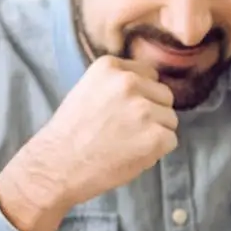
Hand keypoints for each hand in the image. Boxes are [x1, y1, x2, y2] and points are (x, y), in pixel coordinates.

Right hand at [0, 56, 177, 230]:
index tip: (124, 111)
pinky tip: (133, 154)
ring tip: (127, 143)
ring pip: (170, 120)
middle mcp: (129, 82)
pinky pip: (171, 141)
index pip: (150, 75)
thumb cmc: (72, 133)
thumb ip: (118, 85)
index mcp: (110, 66)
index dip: (142, 96)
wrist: (59, 164)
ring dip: (156, 133)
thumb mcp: (89, 90)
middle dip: (153, 114)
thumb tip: (151, 90)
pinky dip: (157, 151)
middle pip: (165, 96)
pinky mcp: (155, 135)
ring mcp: (144, 109)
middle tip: (126, 131)